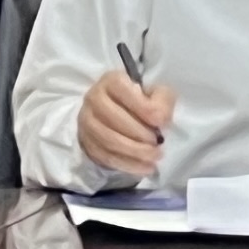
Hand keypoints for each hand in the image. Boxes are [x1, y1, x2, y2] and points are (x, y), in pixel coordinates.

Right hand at [76, 66, 178, 182]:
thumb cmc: (140, 101)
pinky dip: (128, 165)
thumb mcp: (156, 93)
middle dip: (140, 134)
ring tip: (155, 157)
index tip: (161, 121)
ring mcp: (86, 122)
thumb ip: (162, 100)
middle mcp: (94, 98)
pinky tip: (145, 168)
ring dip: (135, 152)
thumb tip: (160, 119)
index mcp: (111, 81)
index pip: (122, 90)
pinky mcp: (86, 143)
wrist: (119, 115)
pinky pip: (106, 157)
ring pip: (109, 140)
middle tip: (159, 144)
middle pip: (114, 119)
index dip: (143, 107)